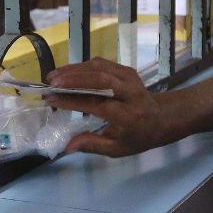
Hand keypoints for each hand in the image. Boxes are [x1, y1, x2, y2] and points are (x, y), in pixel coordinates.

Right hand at [46, 57, 171, 156]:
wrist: (162, 118)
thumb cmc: (138, 136)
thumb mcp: (118, 149)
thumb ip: (92, 145)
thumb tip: (66, 146)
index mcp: (130, 116)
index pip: (98, 104)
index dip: (73, 101)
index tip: (52, 99)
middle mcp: (131, 93)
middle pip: (100, 80)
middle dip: (72, 79)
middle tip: (50, 83)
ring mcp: (130, 78)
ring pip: (99, 68)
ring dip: (74, 69)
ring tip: (53, 76)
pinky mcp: (126, 70)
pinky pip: (102, 64)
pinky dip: (82, 66)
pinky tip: (67, 72)